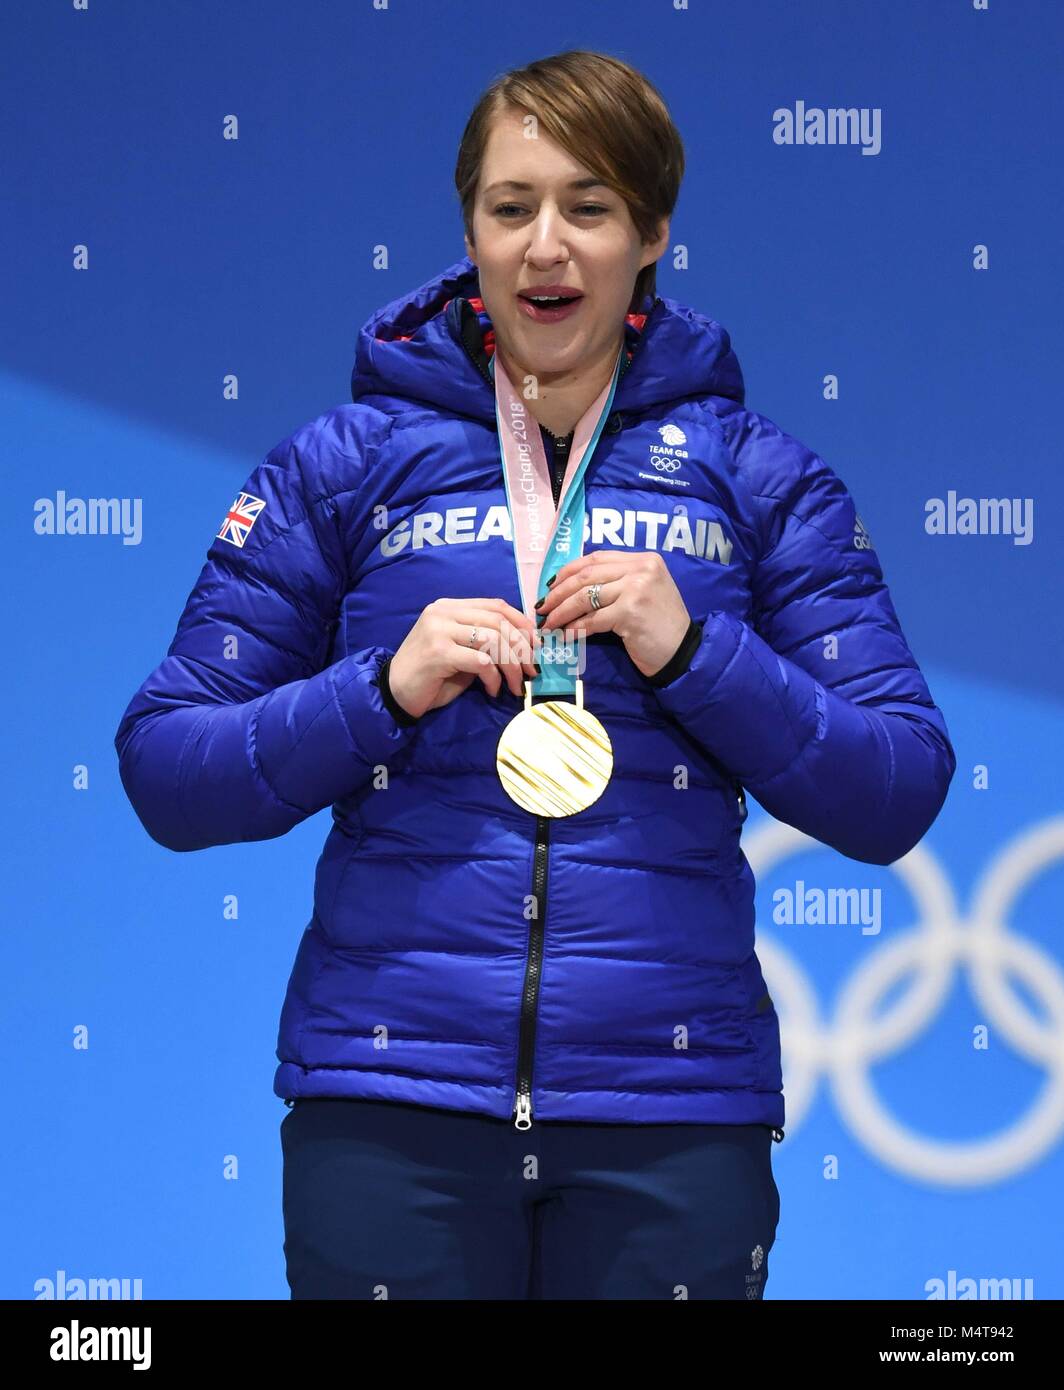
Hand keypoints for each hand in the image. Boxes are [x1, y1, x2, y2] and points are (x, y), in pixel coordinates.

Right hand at [388, 597, 539, 719]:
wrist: (394, 694)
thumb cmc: (431, 676)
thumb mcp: (462, 652)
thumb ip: (484, 642)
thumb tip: (524, 646)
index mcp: (450, 607)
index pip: (496, 605)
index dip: (521, 623)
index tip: (535, 645)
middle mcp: (443, 612)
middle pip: (498, 622)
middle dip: (521, 648)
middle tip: (531, 671)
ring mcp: (439, 630)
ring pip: (493, 640)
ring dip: (511, 666)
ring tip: (514, 685)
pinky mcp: (438, 652)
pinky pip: (480, 660)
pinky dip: (493, 677)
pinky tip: (492, 690)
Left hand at [535, 550, 690, 678]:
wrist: (683, 652)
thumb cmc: (660, 626)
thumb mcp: (643, 593)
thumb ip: (617, 582)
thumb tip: (571, 587)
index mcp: (644, 559)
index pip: (596, 558)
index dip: (568, 571)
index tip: (550, 585)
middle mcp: (641, 568)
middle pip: (586, 575)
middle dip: (559, 592)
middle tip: (542, 607)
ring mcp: (636, 588)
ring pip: (585, 597)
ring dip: (562, 612)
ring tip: (549, 624)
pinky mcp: (630, 611)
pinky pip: (593, 619)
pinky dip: (576, 629)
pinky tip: (566, 636)